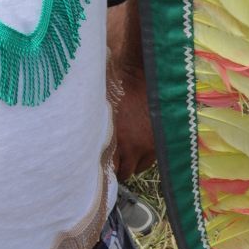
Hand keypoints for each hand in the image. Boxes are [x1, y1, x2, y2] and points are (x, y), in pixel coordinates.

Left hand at [111, 63, 155, 181]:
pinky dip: (143, 158)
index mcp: (115, 139)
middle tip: (113, 162)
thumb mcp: (102, 109)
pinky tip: (137, 151)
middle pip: (125, 172)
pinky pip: (151, 160)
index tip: (100, 165)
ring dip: (132, 164)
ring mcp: (149, 145)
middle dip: (118, 169)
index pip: (109, 168)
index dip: (104, 168)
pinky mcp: (160, 141)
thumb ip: (100, 129)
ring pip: (139, 168)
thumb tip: (88, 141)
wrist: (143, 76)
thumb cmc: (117, 87)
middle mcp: (133, 147)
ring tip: (126, 157)